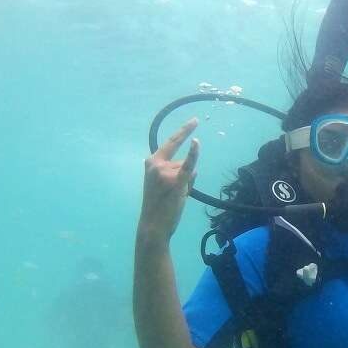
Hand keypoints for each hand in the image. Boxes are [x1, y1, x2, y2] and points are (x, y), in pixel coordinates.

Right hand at [138, 118, 199, 241]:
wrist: (153, 226)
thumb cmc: (159, 206)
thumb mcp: (160, 183)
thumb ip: (174, 171)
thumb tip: (192, 167)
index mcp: (152, 163)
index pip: (171, 142)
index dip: (184, 131)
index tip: (195, 121)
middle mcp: (157, 164)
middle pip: (182, 162)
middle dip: (183, 177)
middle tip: (170, 194)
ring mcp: (166, 173)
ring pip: (189, 171)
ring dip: (186, 184)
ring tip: (174, 197)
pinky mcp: (176, 182)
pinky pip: (188, 165)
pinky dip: (193, 154)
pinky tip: (196, 142)